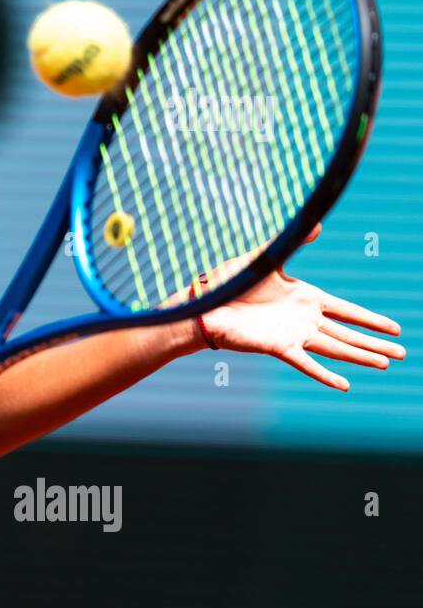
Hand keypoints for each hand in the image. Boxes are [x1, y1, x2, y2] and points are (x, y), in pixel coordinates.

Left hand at [200, 223, 405, 389]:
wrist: (204, 304)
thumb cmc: (230, 282)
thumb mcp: (266, 258)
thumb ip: (293, 241)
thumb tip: (318, 222)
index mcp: (306, 297)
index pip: (347, 310)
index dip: (371, 319)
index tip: (395, 328)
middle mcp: (304, 319)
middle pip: (348, 333)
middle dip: (375, 343)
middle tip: (403, 353)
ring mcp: (294, 334)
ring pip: (335, 348)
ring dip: (360, 356)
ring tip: (385, 363)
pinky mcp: (279, 347)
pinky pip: (306, 363)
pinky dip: (325, 374)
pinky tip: (344, 385)